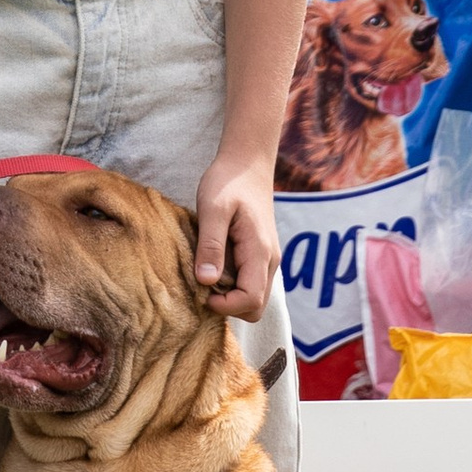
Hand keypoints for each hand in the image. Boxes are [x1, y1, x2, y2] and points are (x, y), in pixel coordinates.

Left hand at [192, 142, 277, 319]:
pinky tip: (214, 267)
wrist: (247, 164)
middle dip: (229, 306)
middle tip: (203, 285)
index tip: (202, 290)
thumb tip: (207, 281)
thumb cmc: (228, 182)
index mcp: (259, 251)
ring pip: (255, 298)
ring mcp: (267, 259)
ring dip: (231, 297)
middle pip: (256, 307)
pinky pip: (250, 283)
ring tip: (207, 274)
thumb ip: (211, 245)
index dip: (225, 305)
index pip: (251, 300)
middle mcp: (269, 261)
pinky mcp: (260, 256)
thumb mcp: (213, 209)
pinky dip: (233, 286)